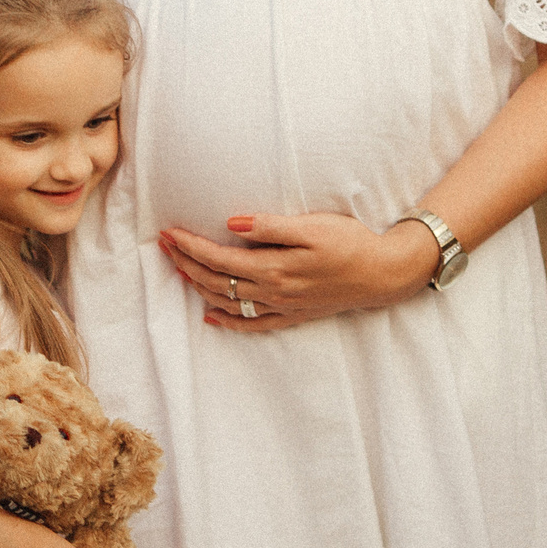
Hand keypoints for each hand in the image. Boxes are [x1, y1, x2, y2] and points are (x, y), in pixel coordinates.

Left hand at [157, 212, 438, 332]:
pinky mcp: (293, 315)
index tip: (168, 233)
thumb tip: (231, 223)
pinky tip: (212, 318)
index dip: (190, 246)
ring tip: (178, 271)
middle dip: (186, 263)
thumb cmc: (350, 242)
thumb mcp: (312, 227)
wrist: (383, 274)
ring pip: (229, 302)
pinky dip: (229, 322)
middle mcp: (273, 292)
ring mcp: (282, 307)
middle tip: (163, 246)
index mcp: (273, 268)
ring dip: (199, 287)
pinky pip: (253, 324)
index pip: (219, 259)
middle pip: (217, 281)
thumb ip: (269, 226)